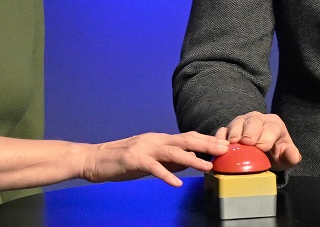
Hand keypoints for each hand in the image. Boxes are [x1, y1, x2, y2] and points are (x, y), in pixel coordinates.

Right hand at [82, 132, 228, 186]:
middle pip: (185, 139)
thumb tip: (190, 159)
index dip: (206, 140)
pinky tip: (176, 182)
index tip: (224, 144)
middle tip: (225, 149)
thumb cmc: (122, 161)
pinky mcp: (133, 159)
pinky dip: (166, 174)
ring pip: (173, 151)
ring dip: (193, 159)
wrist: (94, 159)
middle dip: (207, 144)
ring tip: (208, 166)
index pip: (187, 137)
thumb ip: (169, 159)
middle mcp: (154, 139)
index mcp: (159, 139)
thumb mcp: (150, 159)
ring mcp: (144, 148)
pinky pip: (153, 167)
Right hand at [215, 111, 301, 170]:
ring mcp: (242, 122)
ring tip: (233, 142)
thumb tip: (293, 156)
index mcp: (274, 124)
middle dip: (250, 131)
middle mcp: (257, 119)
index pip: (271, 127)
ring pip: (237, 122)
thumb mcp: (286, 157)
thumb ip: (291, 156)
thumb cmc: (275, 153)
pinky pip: (223, 129)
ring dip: (234, 132)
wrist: (263, 154)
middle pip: (253, 121)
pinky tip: (220, 144)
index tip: (262, 147)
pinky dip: (221, 136)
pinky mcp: (229, 129)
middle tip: (246, 142)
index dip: (267, 136)